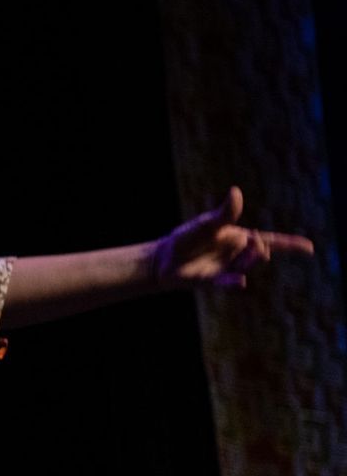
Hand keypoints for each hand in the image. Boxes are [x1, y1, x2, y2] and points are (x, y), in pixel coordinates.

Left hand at [150, 187, 313, 289]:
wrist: (165, 258)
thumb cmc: (188, 238)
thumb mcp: (208, 223)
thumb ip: (225, 212)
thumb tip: (236, 191)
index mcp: (240, 238)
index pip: (271, 241)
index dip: (291, 244)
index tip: (310, 248)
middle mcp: (237, 255)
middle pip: (261, 253)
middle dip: (262, 249)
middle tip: (257, 243)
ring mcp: (227, 269)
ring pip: (247, 267)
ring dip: (250, 260)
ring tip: (251, 251)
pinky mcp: (214, 281)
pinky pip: (229, 283)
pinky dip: (235, 283)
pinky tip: (241, 282)